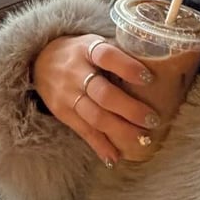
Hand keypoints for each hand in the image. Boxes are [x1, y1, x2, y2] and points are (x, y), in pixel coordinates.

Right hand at [31, 35, 159, 165]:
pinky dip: (101, 146)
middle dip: (130, 109)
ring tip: (142, 139)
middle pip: (103, 94)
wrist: (40, 60)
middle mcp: (75, 72)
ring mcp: (67, 94)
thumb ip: (119, 52)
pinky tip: (116, 157)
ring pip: (95, 117)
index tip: (149, 78)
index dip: (127, 67)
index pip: (107, 56)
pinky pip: (84, 132)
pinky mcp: (63, 113)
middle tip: (153, 120)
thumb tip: (160, 60)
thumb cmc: (80, 51)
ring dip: (120, 131)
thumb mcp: (94, 42)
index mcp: (87, 49)